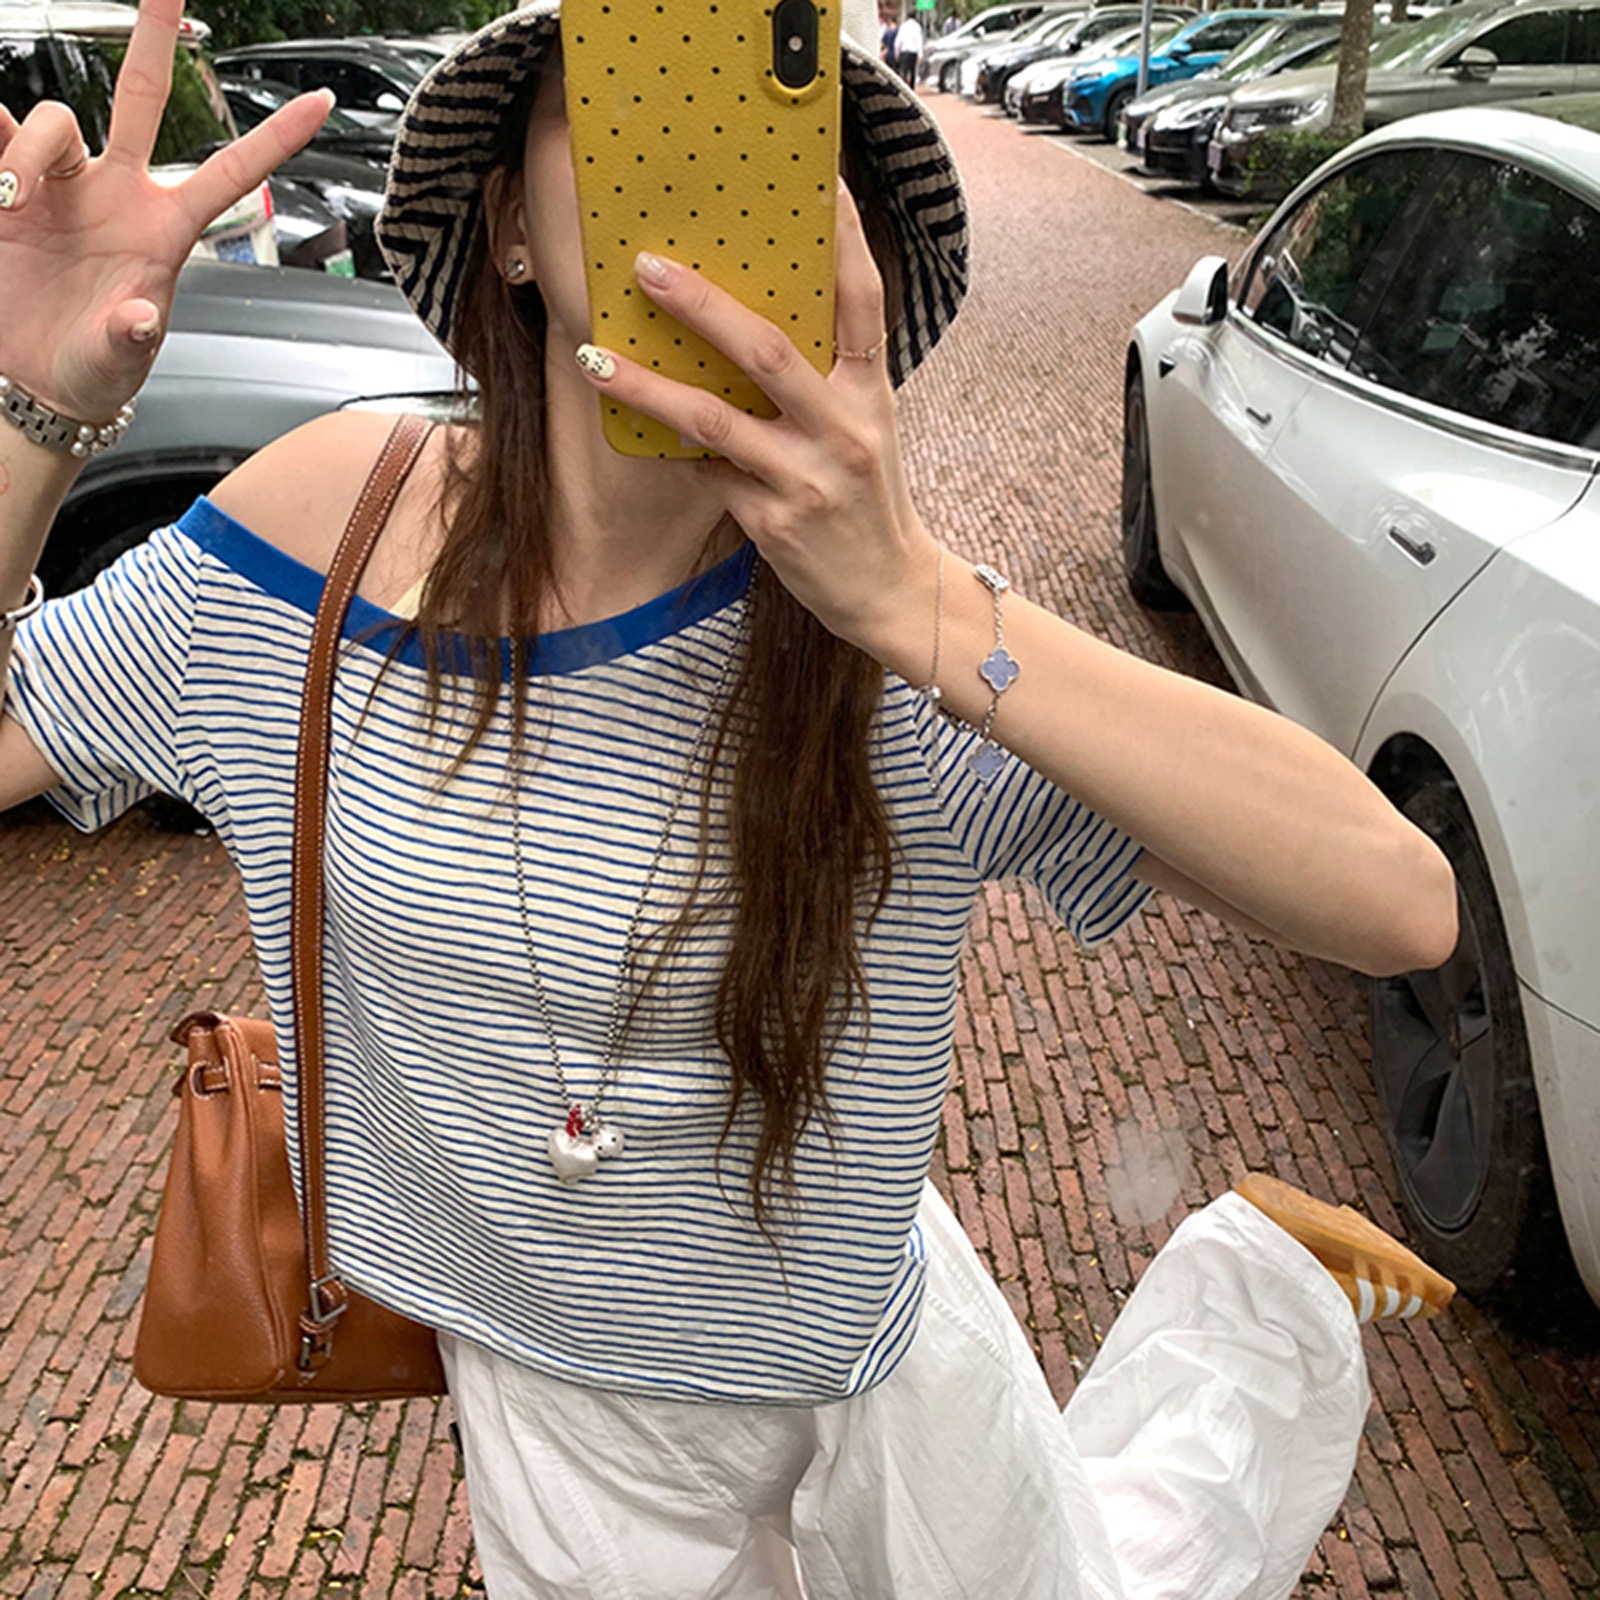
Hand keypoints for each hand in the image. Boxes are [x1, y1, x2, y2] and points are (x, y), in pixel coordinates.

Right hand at [0, 0, 333, 426]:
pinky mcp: (9, 191)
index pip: (228, 171)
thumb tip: (138, 319)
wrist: (35, 380)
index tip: (323, 99)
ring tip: (10, 202)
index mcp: (165, 230)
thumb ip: (128, 338)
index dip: (275, 137)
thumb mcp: (118, 362)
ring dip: (29, 149)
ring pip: (52, 122)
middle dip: (151, 39)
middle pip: (138, 99)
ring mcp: (65, 187)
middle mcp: (118, 194)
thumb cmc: (94, 371)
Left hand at [572, 184, 939, 657]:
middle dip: (701, 306)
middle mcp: (845, 430)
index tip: (818, 179)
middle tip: (646, 267)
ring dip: (648, 387)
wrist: (890, 589)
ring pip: (715, 421)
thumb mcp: (863, 427)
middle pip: (768, 352)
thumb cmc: (867, 498)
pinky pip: (709, 475)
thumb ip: (821, 378)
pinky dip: (675, 451)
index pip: (863, 301)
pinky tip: (638, 430)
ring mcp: (807, 480)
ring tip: (594, 358)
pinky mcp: (773, 523)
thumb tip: (745, 323)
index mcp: (872, 393)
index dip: (845, 236)